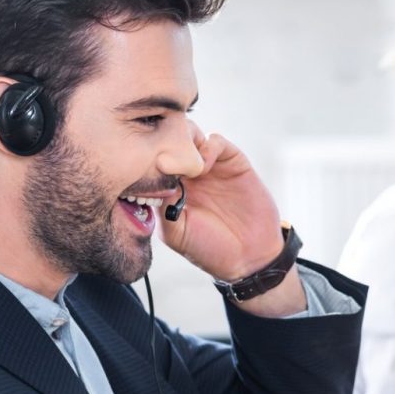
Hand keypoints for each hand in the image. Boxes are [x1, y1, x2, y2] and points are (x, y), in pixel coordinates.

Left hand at [159, 129, 284, 281]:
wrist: (250, 257)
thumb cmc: (211, 250)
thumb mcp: (177, 234)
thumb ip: (162, 207)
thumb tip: (153, 177)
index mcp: (170, 188)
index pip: (151, 159)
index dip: (146, 157)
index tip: (144, 166)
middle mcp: (188, 174)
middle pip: (169, 140)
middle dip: (163, 142)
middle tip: (163, 158)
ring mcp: (211, 167)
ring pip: (191, 135)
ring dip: (184, 141)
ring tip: (184, 161)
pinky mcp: (233, 164)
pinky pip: (216, 142)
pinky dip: (208, 146)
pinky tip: (204, 165)